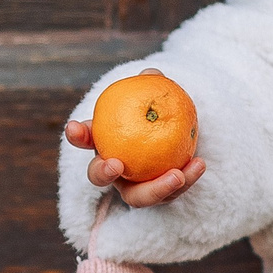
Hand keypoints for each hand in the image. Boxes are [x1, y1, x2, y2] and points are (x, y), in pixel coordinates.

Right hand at [65, 71, 206, 207]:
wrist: (181, 137)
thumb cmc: (161, 114)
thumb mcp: (158, 98)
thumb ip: (152, 86)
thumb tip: (151, 75)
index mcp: (104, 143)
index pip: (84, 139)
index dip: (77, 135)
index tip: (73, 127)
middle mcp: (114, 170)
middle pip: (99, 177)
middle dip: (102, 172)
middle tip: (116, 164)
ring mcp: (134, 188)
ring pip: (138, 197)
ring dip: (156, 188)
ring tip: (177, 175)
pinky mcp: (158, 197)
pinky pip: (170, 193)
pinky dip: (186, 179)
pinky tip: (199, 163)